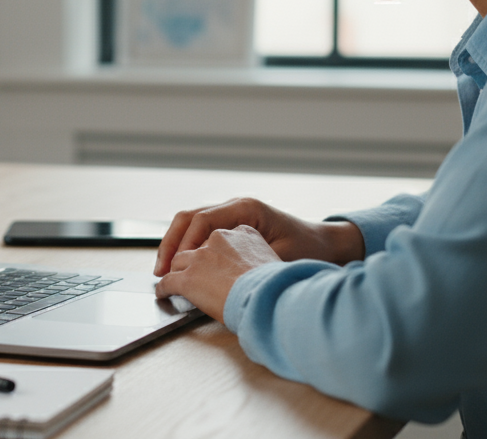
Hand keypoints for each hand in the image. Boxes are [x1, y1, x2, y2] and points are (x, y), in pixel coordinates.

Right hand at [154, 197, 362, 276]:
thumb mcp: (280, 258)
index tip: (172, 268)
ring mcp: (232, 215)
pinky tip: (181, 268)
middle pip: (189, 217)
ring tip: (164, 272)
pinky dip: (187, 248)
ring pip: (190, 223)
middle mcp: (235, 207)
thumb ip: (248, 264)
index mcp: (246, 208)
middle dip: (170, 244)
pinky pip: (200, 232)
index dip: (183, 244)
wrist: (326, 245)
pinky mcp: (232, 227)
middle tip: (160, 271)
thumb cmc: (308, 250)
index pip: (201, 219)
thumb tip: (216, 278)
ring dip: (175, 246)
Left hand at [154, 224, 280, 322]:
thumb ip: (255, 257)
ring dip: (173, 270)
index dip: (211, 248)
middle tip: (179, 266)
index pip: (220, 235)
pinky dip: (164, 288)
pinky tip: (163, 293)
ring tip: (169, 279)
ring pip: (179, 260)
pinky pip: (168, 281)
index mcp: (244, 231)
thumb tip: (249, 270)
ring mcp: (201, 256)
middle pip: (196, 243)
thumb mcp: (272, 260)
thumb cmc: (279, 285)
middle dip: (186, 254)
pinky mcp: (188, 276)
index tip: (209, 258)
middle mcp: (220, 238)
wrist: (271, 297)